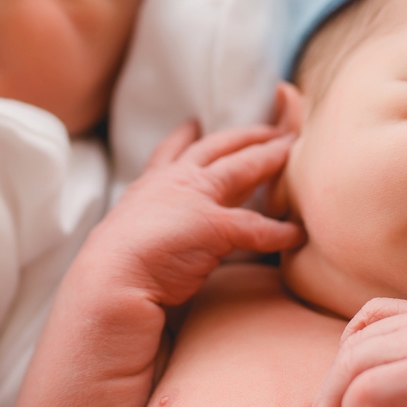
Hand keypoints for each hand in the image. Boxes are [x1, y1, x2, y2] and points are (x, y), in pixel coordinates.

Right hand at [83, 120, 303, 309]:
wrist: (109, 281)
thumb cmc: (112, 271)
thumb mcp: (123, 240)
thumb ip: (140, 233)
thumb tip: (139, 246)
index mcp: (149, 187)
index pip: (170, 153)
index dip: (183, 138)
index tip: (193, 125)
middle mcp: (173, 184)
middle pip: (218, 148)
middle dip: (247, 135)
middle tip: (271, 129)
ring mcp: (196, 201)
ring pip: (244, 169)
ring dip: (271, 158)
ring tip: (292, 150)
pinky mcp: (216, 227)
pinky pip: (259, 228)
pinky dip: (281, 232)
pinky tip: (297, 234)